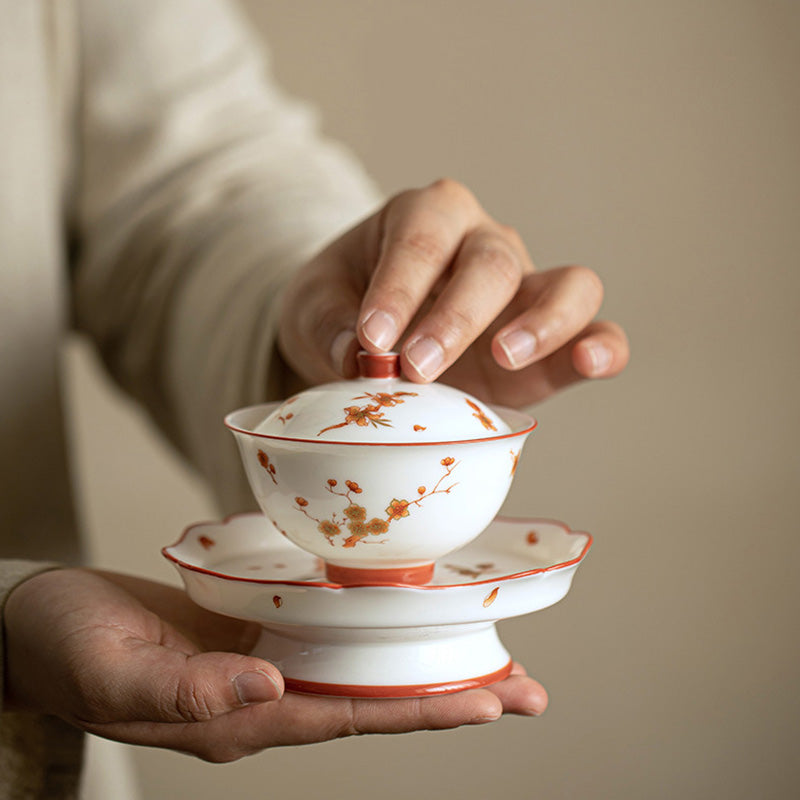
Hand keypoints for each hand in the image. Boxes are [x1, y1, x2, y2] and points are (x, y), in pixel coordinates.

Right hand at [3, 569, 546, 761]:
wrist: (40, 625)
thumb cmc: (67, 648)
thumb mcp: (114, 671)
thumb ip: (187, 692)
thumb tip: (266, 691)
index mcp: (238, 719)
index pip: (349, 720)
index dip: (420, 713)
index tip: (489, 703)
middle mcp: (264, 697)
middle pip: (372, 702)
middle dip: (450, 697)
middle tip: (527, 690)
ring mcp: (262, 663)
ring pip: (358, 668)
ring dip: (422, 661)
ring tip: (490, 654)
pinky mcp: (253, 628)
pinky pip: (326, 633)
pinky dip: (373, 629)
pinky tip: (404, 617)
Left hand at [278, 178, 628, 404]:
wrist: (375, 336)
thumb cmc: (346, 306)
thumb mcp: (316, 304)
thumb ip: (329, 324)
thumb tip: (357, 357)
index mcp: (426, 215)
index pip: (422, 239)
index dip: (399, 288)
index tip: (371, 340)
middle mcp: (486, 243)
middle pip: (491, 264)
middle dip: (455, 317)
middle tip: (415, 367)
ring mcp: (527, 289)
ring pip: (568, 286)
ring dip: (544, 323)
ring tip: (505, 357)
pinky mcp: (551, 341)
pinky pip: (596, 333)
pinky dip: (602, 347)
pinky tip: (591, 360)